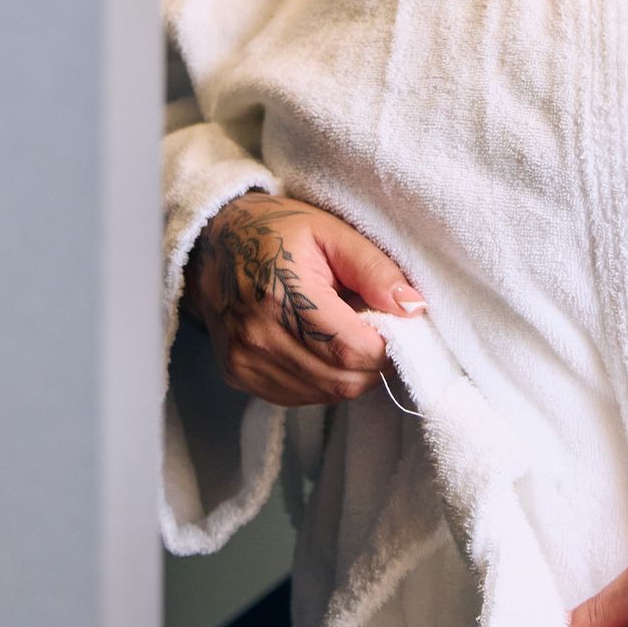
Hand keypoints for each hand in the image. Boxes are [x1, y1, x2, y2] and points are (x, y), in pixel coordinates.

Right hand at [181, 189, 425, 407]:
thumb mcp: (330, 232)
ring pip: (324, 395)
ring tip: (341, 331)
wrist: (214, 242)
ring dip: (347, 373)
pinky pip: (299, 396)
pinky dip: (321, 379)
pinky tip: (317, 345)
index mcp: (281, 296)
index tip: (396, 326)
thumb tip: (414, 308)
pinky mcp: (238, 374)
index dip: (387, 347)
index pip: (352, 352)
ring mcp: (244, 361)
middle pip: (341, 382)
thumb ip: (373, 269)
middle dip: (370, 363)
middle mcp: (258, 337)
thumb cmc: (277, 230)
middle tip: (372, 328)